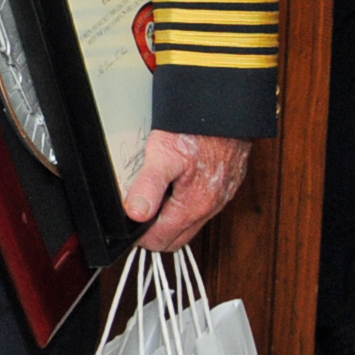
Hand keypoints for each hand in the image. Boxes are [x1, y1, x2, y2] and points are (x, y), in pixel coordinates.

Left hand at [123, 129, 252, 251]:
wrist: (227, 114)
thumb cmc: (197, 131)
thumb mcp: (163, 155)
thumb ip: (148, 186)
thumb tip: (136, 214)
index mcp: (194, 206)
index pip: (163, 241)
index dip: (141, 238)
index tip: (127, 228)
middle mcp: (210, 207)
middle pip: (177, 238)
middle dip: (154, 234)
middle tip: (135, 217)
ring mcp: (220, 198)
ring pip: (190, 224)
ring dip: (169, 220)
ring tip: (150, 202)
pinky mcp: (224, 187)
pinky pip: (202, 208)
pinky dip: (184, 207)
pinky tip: (173, 189)